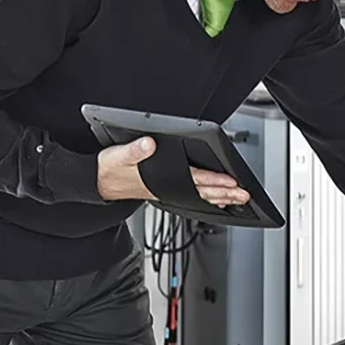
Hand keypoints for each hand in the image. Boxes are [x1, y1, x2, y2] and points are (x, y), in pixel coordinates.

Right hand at [97, 137, 250, 206]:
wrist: (99, 183)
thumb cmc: (109, 169)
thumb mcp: (119, 156)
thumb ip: (135, 150)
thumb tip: (149, 144)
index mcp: (163, 180)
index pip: (195, 180)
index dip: (214, 181)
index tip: (232, 183)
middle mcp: (170, 188)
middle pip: (204, 192)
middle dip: (226, 194)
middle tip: (245, 195)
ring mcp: (170, 191)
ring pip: (201, 197)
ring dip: (221, 198)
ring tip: (239, 200)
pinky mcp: (168, 191)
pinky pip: (193, 197)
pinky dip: (208, 199)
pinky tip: (217, 200)